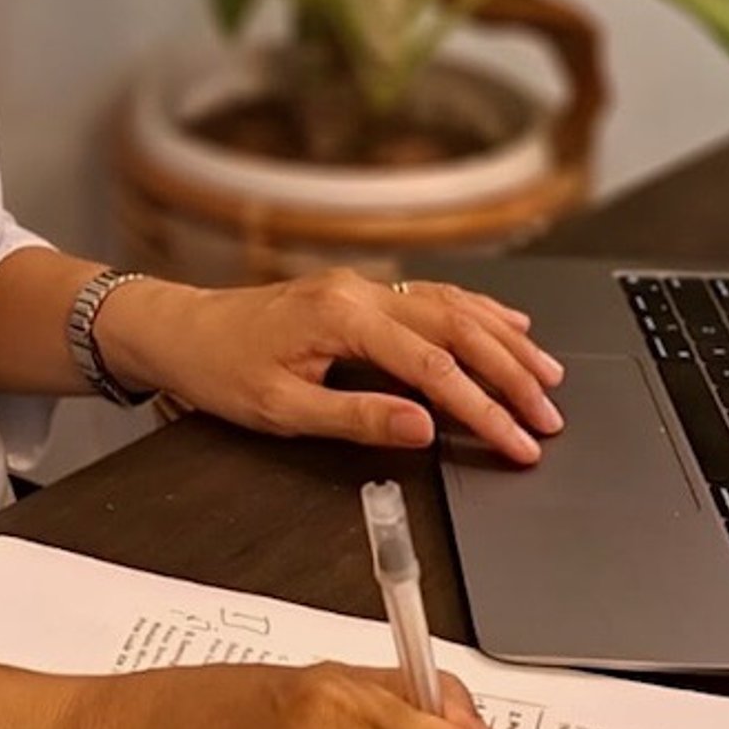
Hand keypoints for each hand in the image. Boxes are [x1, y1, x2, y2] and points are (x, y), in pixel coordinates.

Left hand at [95, 270, 565, 463]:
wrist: (178, 330)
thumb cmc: (220, 370)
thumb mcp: (283, 410)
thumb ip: (358, 417)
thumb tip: (425, 427)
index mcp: (343, 319)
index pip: (434, 368)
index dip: (484, 408)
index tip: (520, 441)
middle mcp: (360, 294)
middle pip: (457, 329)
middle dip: (510, 375)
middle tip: (549, 416)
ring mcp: (361, 288)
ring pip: (453, 307)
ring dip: (504, 340)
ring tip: (548, 374)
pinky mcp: (358, 294)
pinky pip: (432, 296)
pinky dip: (477, 312)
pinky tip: (506, 325)